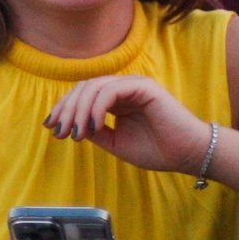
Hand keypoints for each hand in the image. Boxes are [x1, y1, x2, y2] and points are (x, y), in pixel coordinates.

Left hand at [44, 75, 212, 177]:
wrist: (187, 155)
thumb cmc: (157, 150)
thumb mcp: (116, 142)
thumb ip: (94, 131)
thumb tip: (70, 125)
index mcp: (116, 99)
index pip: (83, 95)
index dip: (64, 109)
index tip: (51, 128)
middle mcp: (123, 88)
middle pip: (83, 88)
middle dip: (66, 109)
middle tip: (59, 131)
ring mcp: (133, 85)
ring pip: (94, 87)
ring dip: (79, 110)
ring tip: (74, 132)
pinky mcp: (143, 87)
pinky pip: (110, 91)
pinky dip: (96, 108)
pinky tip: (92, 125)